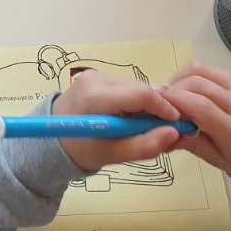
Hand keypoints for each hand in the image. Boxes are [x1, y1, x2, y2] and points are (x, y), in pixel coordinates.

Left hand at [49, 69, 186, 173]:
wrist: (51, 140)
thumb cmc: (81, 150)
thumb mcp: (114, 154)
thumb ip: (145, 145)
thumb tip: (174, 133)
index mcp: (95, 97)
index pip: (140, 94)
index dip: (164, 108)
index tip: (178, 124)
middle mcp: (94, 79)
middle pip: (139, 89)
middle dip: (157, 108)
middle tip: (165, 129)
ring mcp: (93, 75)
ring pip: (134, 86)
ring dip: (145, 105)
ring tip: (145, 127)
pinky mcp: (94, 77)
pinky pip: (124, 86)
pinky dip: (133, 101)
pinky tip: (131, 118)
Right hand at [160, 62, 230, 177]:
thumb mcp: (218, 160)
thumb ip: (191, 144)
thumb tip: (161, 136)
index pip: (202, 108)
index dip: (176, 101)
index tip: (156, 103)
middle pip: (199, 85)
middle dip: (173, 89)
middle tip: (160, 100)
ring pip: (203, 71)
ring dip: (181, 78)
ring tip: (172, 93)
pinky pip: (211, 69)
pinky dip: (193, 74)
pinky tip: (186, 87)